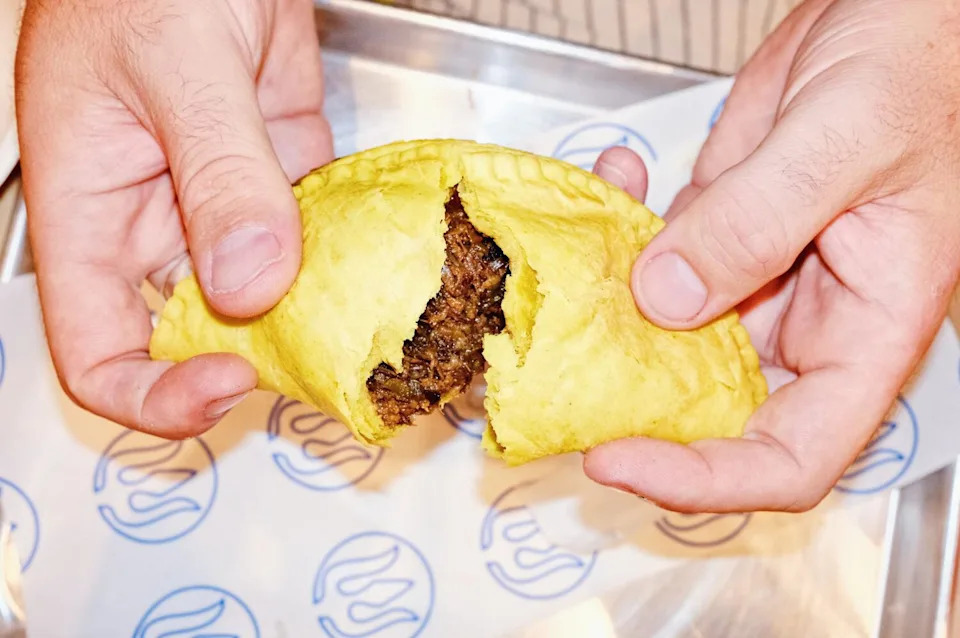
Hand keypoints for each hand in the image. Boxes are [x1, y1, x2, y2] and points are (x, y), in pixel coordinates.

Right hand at [15, 0, 331, 436]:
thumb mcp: (181, 64)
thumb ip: (219, 173)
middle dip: (256, 361)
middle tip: (328, 359)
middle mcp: (152, 226)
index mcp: (88, 215)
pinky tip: (381, 263)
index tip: (230, 379)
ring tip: (369, 320)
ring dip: (313, 317)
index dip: (155, 393)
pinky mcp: (278, 181)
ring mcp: (220, 207)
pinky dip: (343, 260)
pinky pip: (309, 242)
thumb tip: (251, 284)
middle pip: (191, 339)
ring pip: (262, 297)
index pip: (98, 353)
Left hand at [585, 0, 959, 511]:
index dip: (704, 479)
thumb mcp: (844, 139)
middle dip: (629, 408)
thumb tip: (664, 299)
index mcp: (866, 331)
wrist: (901, 13)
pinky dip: (620, 233)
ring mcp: (755, 279)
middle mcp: (807, 322)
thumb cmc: (916, 65)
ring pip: (667, 336)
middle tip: (554, 375)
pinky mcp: (717, 234)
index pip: (789, 456)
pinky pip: (654, 259)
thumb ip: (757, 221)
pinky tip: (611, 179)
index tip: (617, 459)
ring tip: (568, 267)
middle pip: (712, 414)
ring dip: (607, 312)